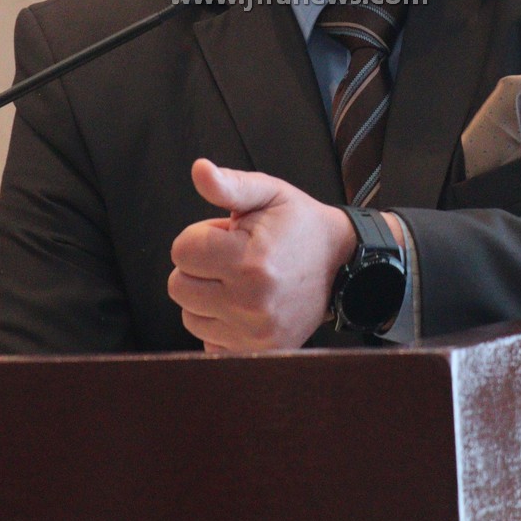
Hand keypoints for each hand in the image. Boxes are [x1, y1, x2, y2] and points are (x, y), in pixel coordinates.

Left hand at [167, 159, 354, 352]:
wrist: (341, 265)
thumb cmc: (298, 224)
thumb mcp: (269, 193)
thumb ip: (229, 184)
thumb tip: (199, 168)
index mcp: (250, 260)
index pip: (182, 250)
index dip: (202, 237)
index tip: (229, 235)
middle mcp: (251, 302)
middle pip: (178, 285)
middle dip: (199, 267)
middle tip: (234, 257)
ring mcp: (255, 332)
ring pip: (189, 315)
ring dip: (206, 297)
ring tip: (240, 280)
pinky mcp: (259, 351)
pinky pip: (208, 341)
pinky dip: (218, 323)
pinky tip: (243, 306)